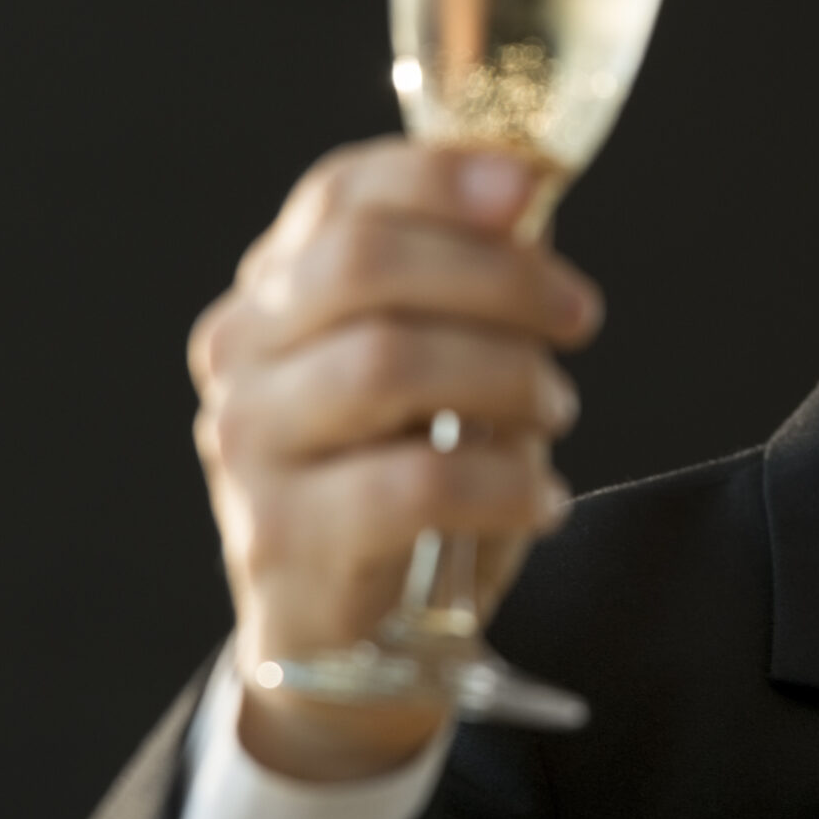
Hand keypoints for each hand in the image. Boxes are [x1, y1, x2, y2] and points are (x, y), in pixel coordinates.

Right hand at [188, 141, 601, 780]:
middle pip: (365, 264)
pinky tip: (540, 496)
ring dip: (506, 375)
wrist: (343, 642)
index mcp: (272, 289)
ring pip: (388, 363)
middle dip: (497, 275)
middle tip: (578, 315)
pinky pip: (413, 483)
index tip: (529, 187)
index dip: (437, 175)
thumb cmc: (399, 477)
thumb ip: (459, 285)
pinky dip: (502, 481)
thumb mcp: (429, 366)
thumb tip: (529, 191)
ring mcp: (247, 444)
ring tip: (555, 410)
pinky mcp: (281, 536)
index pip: (339, 196)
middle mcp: (240, 353)